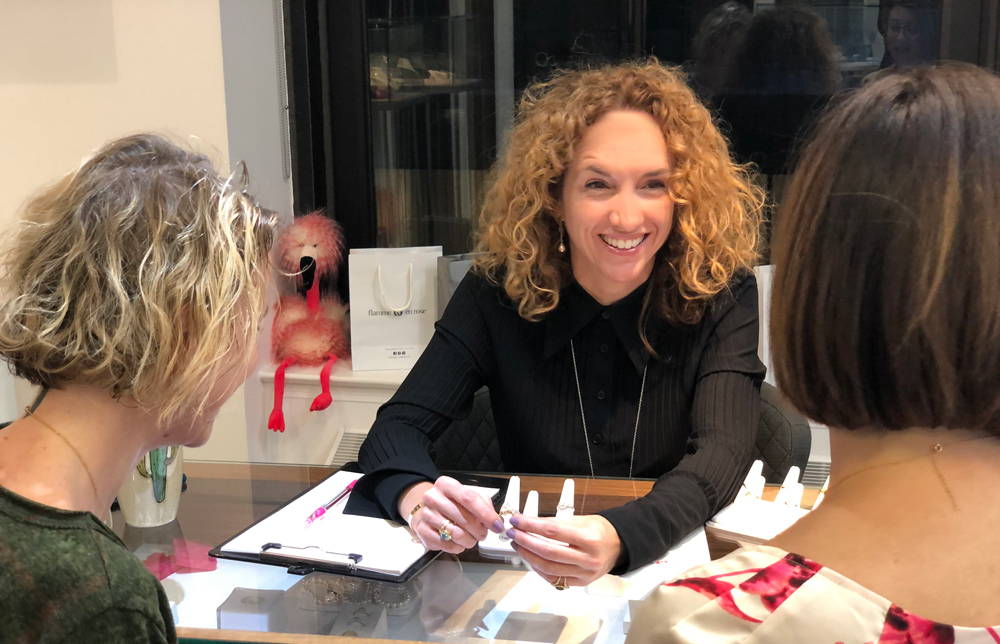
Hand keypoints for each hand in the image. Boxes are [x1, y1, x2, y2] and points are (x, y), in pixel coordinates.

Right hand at [400, 476, 502, 554]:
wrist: (426, 510)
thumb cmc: (451, 504)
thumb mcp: (467, 496)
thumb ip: (484, 505)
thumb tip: (495, 522)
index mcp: (446, 485)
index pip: (469, 498)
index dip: (486, 514)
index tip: (497, 526)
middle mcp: (433, 497)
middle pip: (464, 518)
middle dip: (479, 530)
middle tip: (483, 534)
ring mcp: (426, 515)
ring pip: (456, 534)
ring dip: (469, 540)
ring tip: (471, 538)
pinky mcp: (422, 531)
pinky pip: (446, 545)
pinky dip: (458, 547)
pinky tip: (459, 542)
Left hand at [506, 514, 621, 586]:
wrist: (619, 546)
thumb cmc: (600, 530)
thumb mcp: (581, 519)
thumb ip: (555, 522)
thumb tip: (529, 523)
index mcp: (589, 538)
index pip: (552, 531)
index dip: (531, 525)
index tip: (517, 520)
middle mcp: (588, 558)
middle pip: (548, 551)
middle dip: (525, 542)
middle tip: (512, 533)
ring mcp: (584, 573)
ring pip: (549, 568)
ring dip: (528, 556)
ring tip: (518, 545)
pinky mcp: (581, 583)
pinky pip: (554, 579)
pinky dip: (539, 570)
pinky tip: (530, 560)